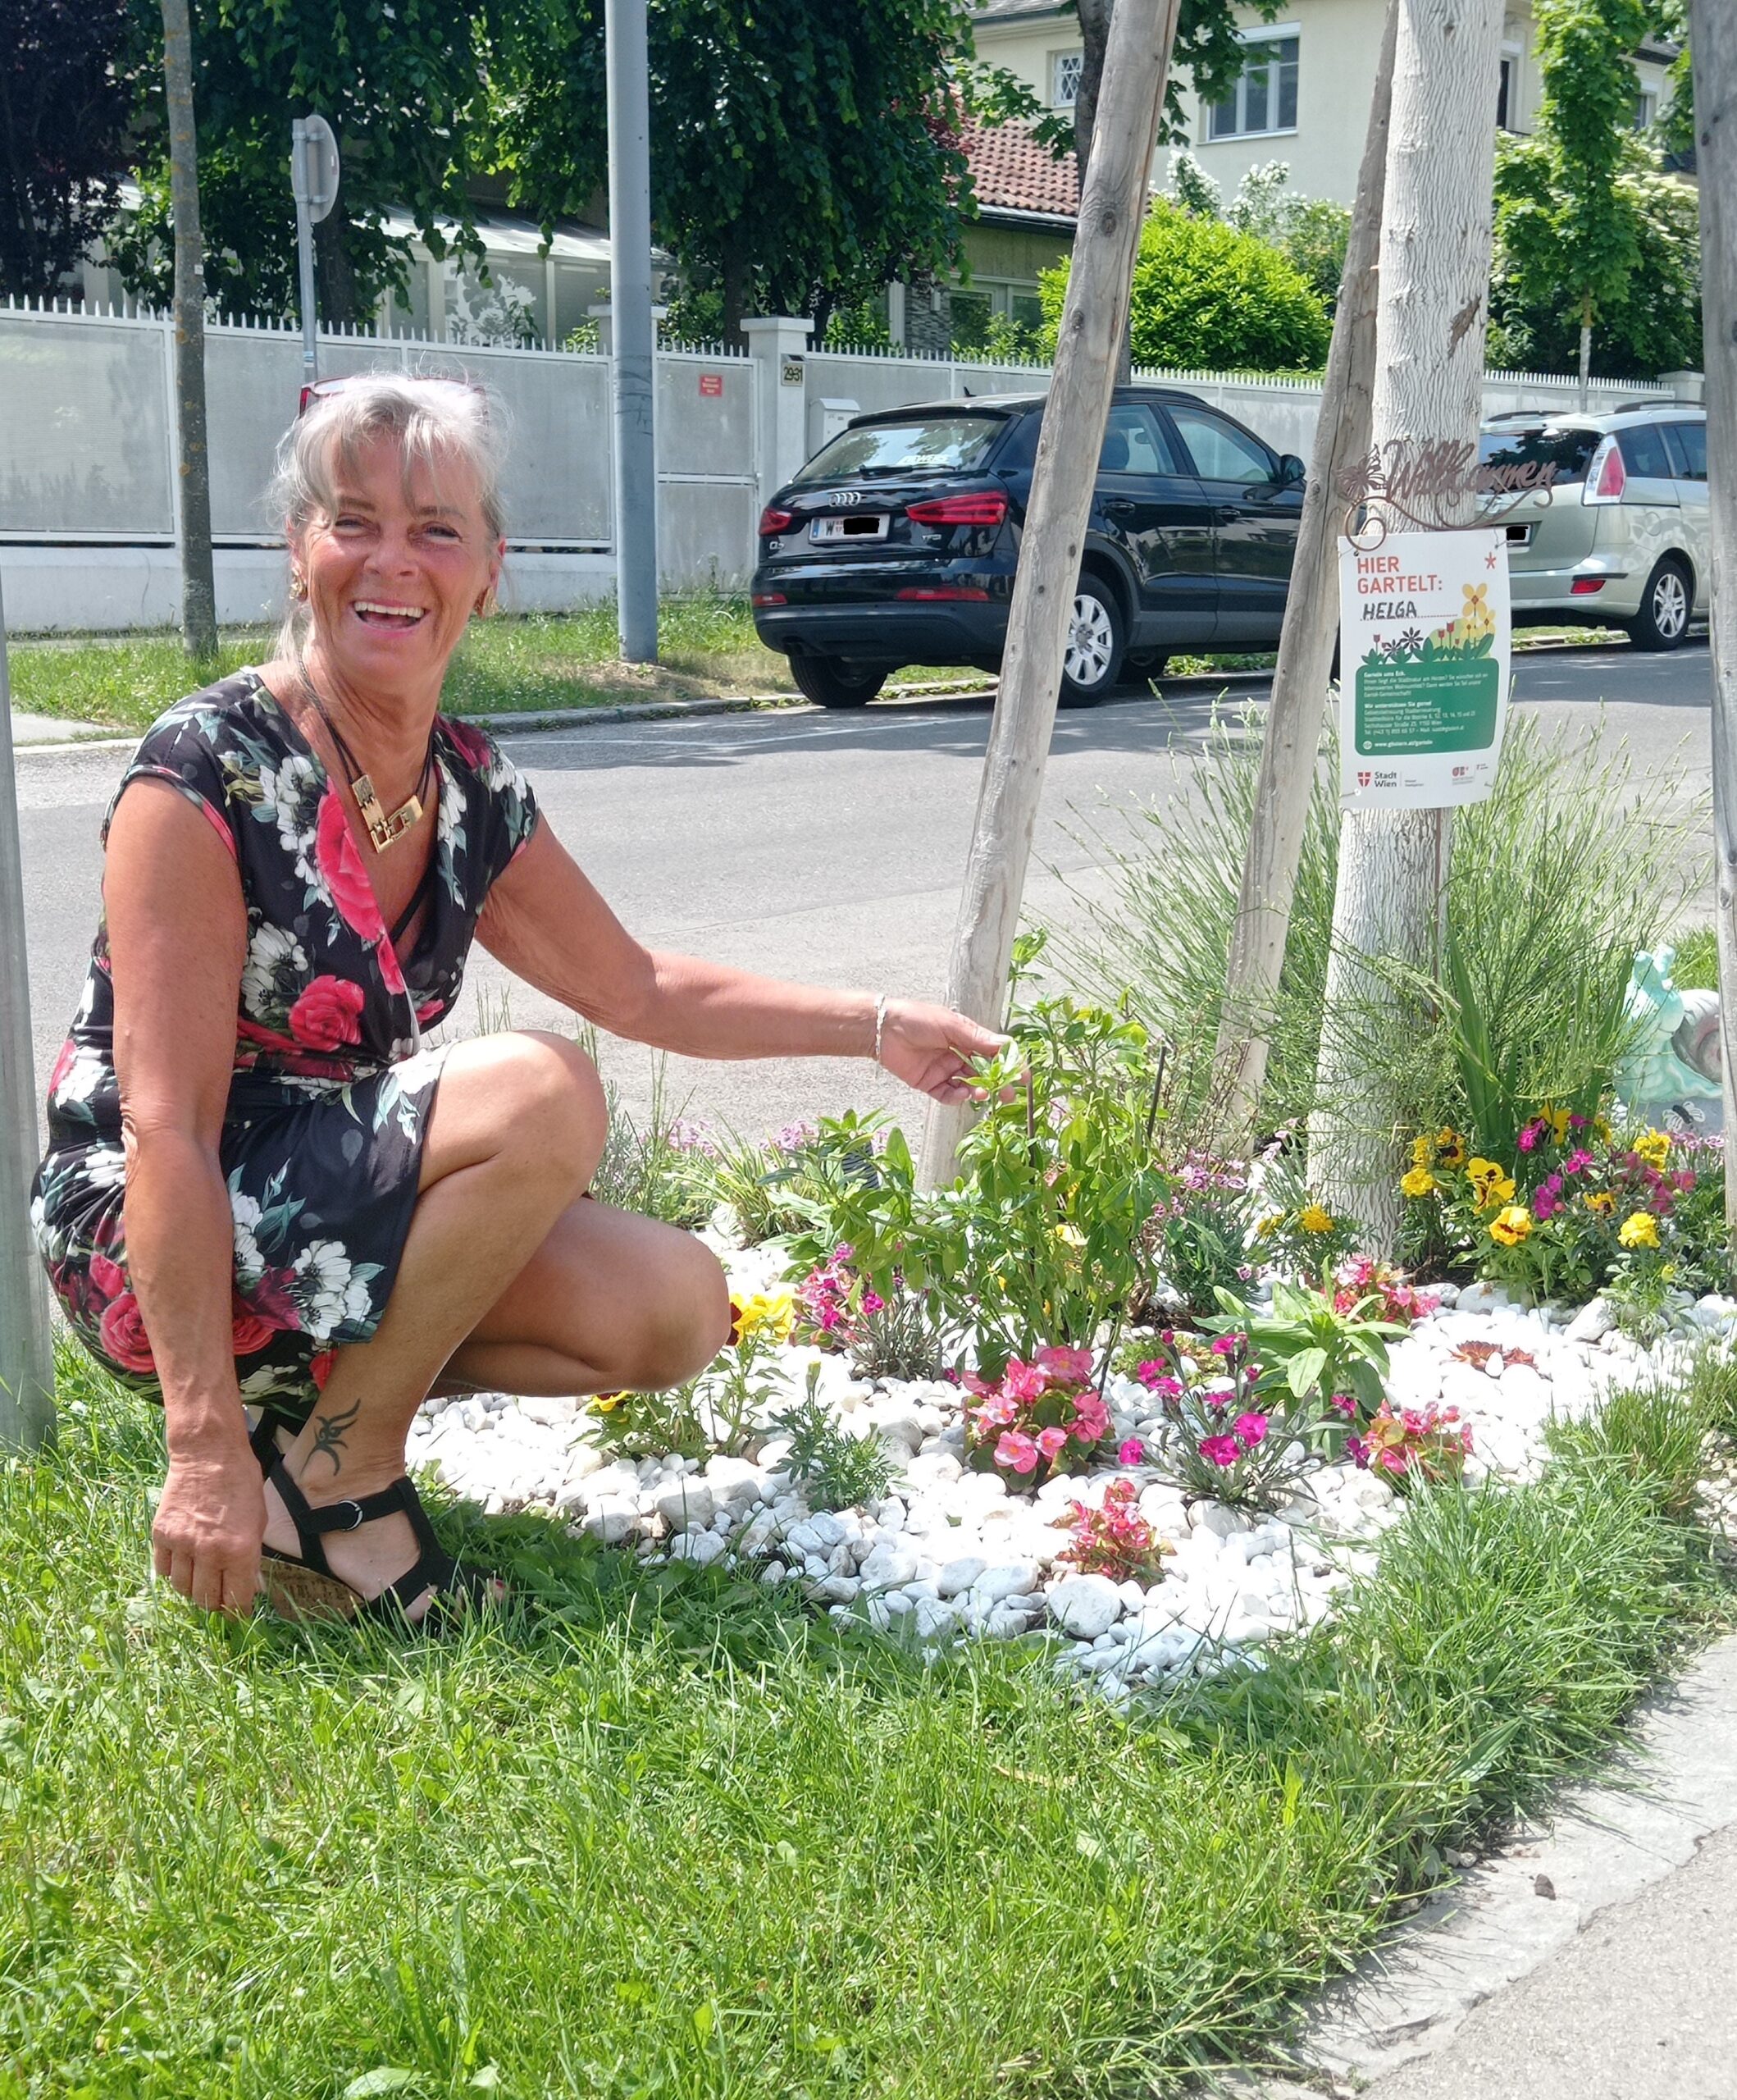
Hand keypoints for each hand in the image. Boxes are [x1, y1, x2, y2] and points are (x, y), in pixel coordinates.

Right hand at [152, 1440, 266, 1616]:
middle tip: (219, 1595)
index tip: (237, 1612)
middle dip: (214, 1602)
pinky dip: (173, 1572)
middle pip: (205, 1599)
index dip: (237, 1611)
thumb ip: (250, 1557)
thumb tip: (247, 1587)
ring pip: (182, 1589)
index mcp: (240, 1550)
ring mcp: (182, 1544)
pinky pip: (163, 1570)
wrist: (209, 1454)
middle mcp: (209, 1552)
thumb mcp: (258, 1521)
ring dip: (192, 1589)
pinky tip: (184, 1562)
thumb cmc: (242, 1484)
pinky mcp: (161, 1534)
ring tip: (201, 1577)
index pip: (235, 1600)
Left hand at [877, 999, 1008, 1102]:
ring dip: (977, 1090)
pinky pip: (947, 1094)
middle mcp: (958, 1054)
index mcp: (967, 1037)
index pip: (994, 1052)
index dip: (1009, 1063)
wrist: (882, 1029)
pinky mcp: (929, 1083)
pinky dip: (956, 1097)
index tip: (1022, 1076)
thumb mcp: (951, 1025)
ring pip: (968, 1085)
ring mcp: (944, 1070)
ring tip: (981, 1092)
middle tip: (1008, 1094)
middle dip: (997, 1083)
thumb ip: (978, 1038)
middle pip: (984, 1072)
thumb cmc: (917, 1018)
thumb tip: (1007, 1044)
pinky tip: (961, 1094)